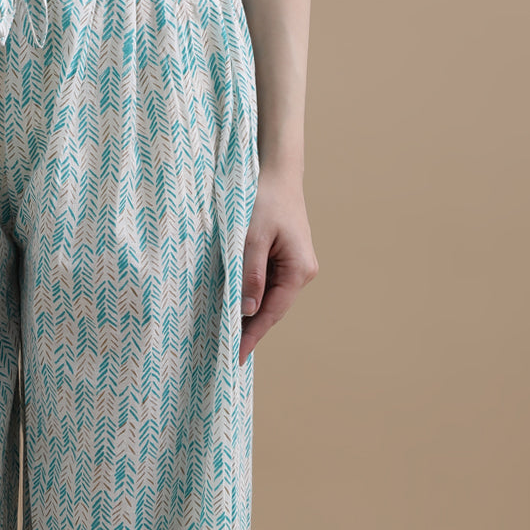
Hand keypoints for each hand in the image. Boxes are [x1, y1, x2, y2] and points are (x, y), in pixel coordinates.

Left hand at [238, 165, 318, 363]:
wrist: (277, 172)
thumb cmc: (264, 199)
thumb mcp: (252, 237)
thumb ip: (250, 275)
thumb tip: (249, 311)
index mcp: (299, 269)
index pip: (272, 313)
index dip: (253, 336)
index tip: (237, 357)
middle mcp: (302, 272)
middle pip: (272, 310)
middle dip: (250, 330)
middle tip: (226, 354)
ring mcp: (295, 266)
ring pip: (269, 300)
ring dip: (250, 316)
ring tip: (228, 337)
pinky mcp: (285, 260)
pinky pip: (267, 286)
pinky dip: (252, 299)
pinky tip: (236, 309)